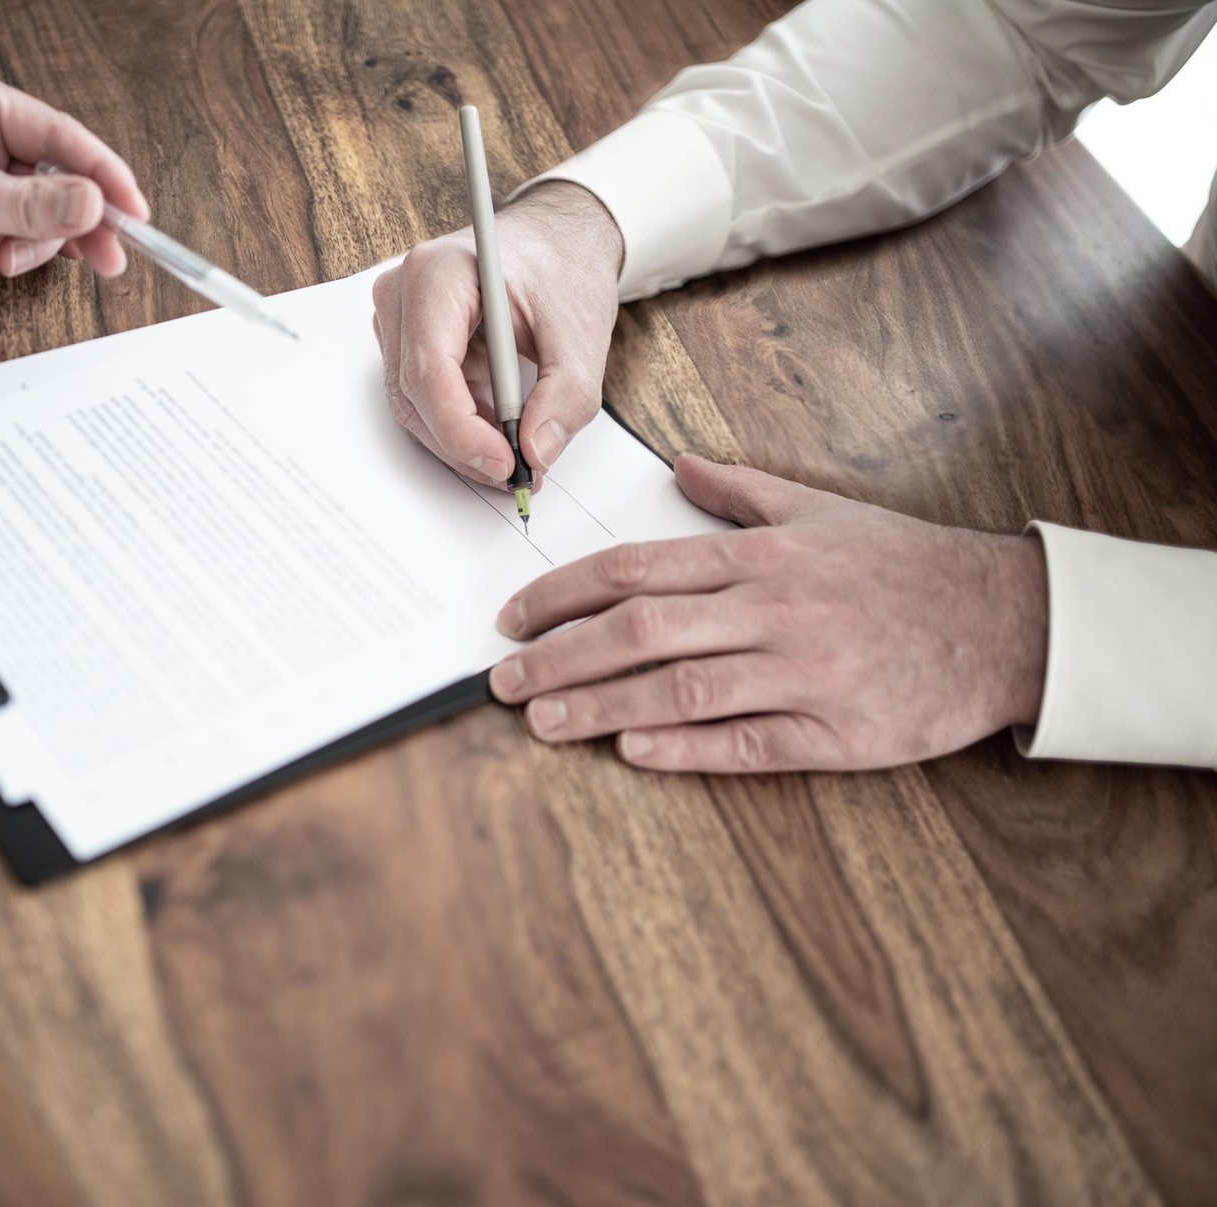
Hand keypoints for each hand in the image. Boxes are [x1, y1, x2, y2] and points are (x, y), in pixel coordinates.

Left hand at [0, 71, 148, 300]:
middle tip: (109, 254)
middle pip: (67, 178)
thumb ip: (26, 203)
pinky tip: (11, 264)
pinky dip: (31, 256)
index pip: (65, 138)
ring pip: (51, 215)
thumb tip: (89, 202)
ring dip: (50, 243)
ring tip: (20, 261)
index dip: (105, 175)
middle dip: (85, 217)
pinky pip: (27, 240)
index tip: (134, 211)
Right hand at [371, 181, 623, 487]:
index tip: (505, 462)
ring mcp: (400, 321)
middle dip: (466, 445)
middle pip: (416, 397)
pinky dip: (463, 427)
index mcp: (437, 275)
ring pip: (416, 407)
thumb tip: (536, 453)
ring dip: (464, 442)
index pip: (429, 371)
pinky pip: (425, 401)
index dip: (462, 429)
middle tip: (520, 473)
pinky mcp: (410, 344)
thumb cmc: (562, 267)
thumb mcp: (581, 333)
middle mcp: (403, 296)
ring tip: (519, 457)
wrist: (557, 242)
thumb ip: (565, 397)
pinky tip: (501, 437)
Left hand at [488, 455, 1049, 771]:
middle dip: (559, 656)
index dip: (562, 593)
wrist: (1007, 621)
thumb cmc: (905, 566)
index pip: (635, 569)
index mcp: (758, 555)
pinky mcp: (834, 733)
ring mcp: (801, 674)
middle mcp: (770, 610)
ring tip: (541, 722)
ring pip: (678, 690)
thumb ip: (741, 491)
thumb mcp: (821, 508)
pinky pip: (745, 744)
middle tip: (502, 680)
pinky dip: (683, 750)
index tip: (513, 617)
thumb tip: (677, 465)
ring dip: (600, 707)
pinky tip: (631, 754)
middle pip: (639, 632)